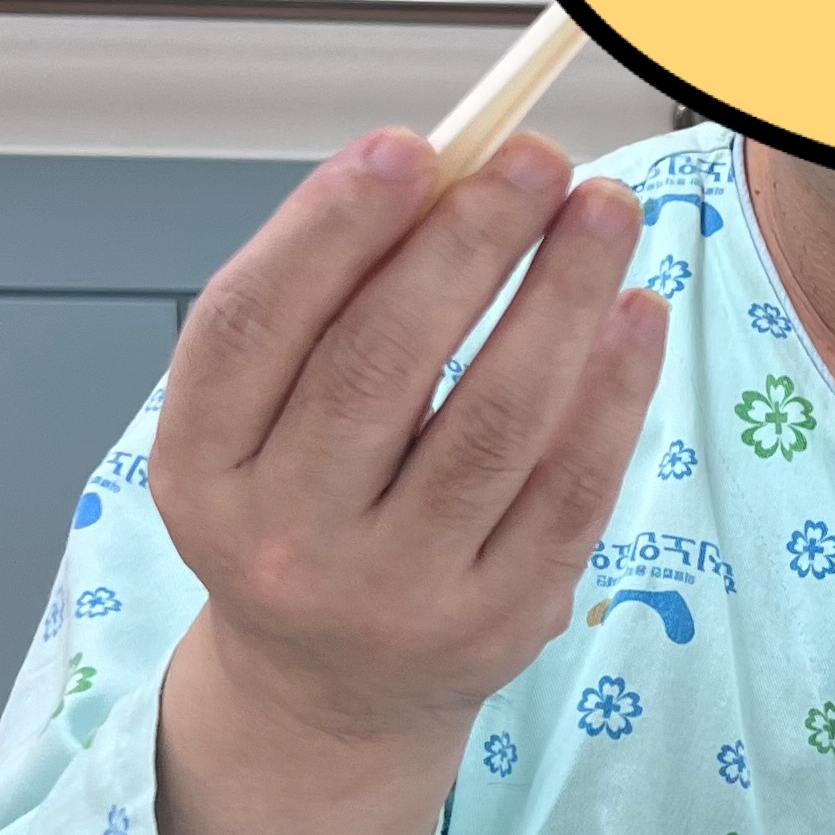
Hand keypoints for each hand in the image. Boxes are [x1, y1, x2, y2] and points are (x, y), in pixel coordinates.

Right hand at [152, 127, 664, 769]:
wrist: (331, 689)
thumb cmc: (307, 508)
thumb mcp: (264, 420)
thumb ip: (327, 302)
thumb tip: (436, 168)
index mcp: (200, 468)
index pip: (252, 327)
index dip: (328, 227)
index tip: (409, 145)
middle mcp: (284, 539)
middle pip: (379, 364)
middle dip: (469, 242)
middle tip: (538, 159)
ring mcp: (395, 592)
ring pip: (492, 423)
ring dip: (559, 298)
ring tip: (604, 211)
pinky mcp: (496, 622)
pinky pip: (569, 489)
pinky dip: (611, 390)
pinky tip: (633, 312)